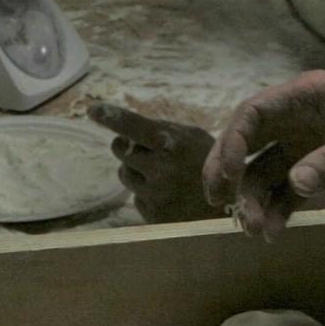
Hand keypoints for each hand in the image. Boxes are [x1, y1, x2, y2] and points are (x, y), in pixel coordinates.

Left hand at [89, 102, 216, 221]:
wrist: (231, 213)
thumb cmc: (211, 168)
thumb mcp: (195, 139)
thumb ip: (164, 131)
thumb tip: (127, 128)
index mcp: (172, 143)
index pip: (132, 125)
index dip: (110, 117)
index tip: (93, 110)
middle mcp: (161, 168)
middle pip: (121, 150)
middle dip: (127, 147)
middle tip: (144, 151)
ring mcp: (155, 193)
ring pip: (125, 174)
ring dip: (136, 171)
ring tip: (162, 175)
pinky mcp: (153, 215)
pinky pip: (136, 197)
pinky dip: (146, 194)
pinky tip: (167, 195)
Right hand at [201, 72, 324, 238]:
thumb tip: (296, 184)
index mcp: (305, 96)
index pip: (253, 113)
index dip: (233, 141)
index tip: (228, 174)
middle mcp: (297, 120)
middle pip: (247, 143)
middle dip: (227, 172)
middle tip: (217, 203)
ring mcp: (306, 146)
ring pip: (264, 173)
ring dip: (254, 200)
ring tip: (254, 230)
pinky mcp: (319, 171)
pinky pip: (287, 192)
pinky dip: (277, 211)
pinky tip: (273, 232)